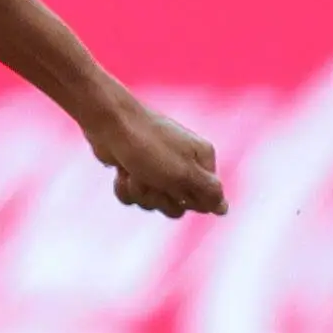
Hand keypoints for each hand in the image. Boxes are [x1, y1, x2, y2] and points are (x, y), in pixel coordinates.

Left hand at [86, 97, 224, 218]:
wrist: (108, 124)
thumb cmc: (148, 146)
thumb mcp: (183, 173)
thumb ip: (208, 192)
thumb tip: (224, 209)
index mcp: (202, 160)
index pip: (206, 200)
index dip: (188, 200)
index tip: (175, 184)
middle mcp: (184, 165)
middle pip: (177, 206)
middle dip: (160, 198)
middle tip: (152, 179)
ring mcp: (158, 169)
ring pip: (154, 203)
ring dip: (141, 192)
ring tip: (135, 173)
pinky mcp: (136, 171)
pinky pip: (135, 196)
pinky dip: (126, 188)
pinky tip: (122, 173)